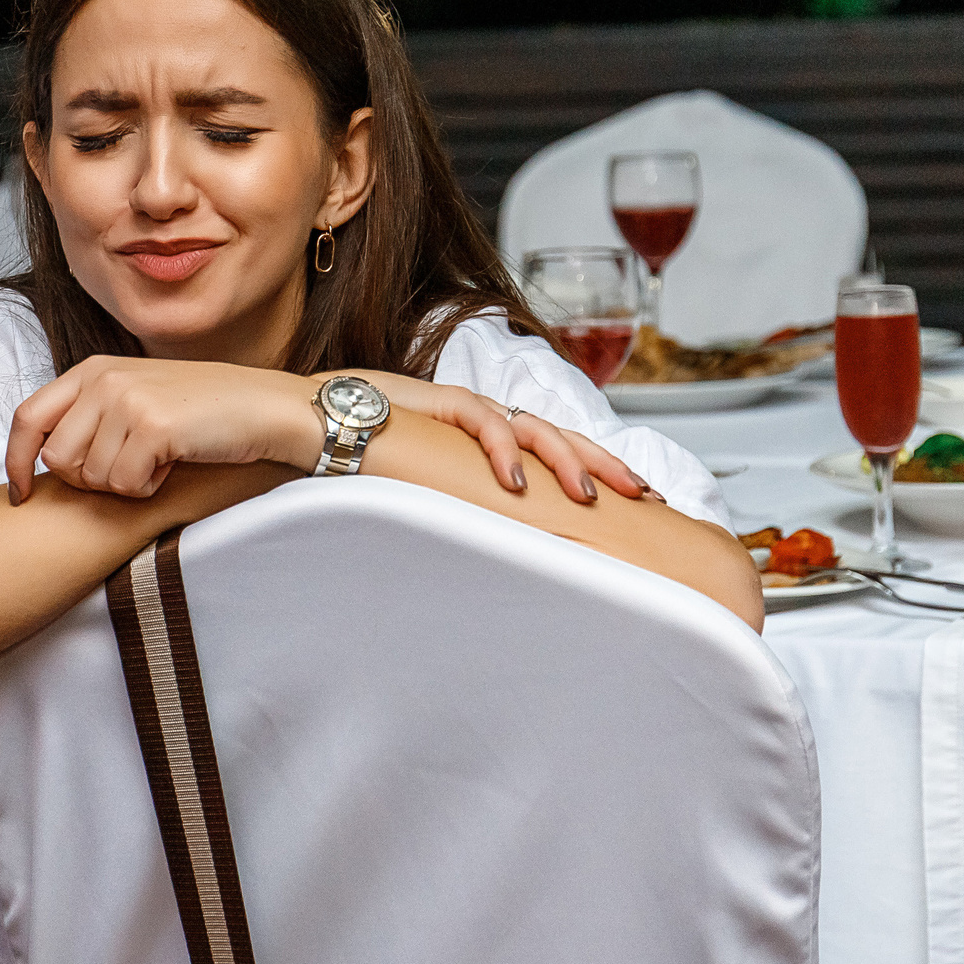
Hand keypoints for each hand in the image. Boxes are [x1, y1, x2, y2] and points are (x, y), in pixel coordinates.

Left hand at [4, 356, 315, 502]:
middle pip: (57, 459)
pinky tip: (174, 463)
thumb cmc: (204, 412)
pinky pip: (126, 485)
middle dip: (89, 481)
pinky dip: (149, 488)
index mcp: (91, 369)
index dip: (16, 461)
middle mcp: (102, 378)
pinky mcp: (153, 426)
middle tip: (131, 468)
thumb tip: (43, 461)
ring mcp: (127, 399)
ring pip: (91, 477)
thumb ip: (91, 417)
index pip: (26, 418)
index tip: (22, 493)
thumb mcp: (136, 398)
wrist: (266, 407)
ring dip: (124, 484)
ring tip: (158, 459)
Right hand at [332, 370, 649, 505]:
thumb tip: (506, 561)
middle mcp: (488, 419)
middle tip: (643, 495)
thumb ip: (471, 512)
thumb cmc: (369, 463)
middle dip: (605, 463)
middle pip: (562, 435)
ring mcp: (466, 408)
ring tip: (589, 494)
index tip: (637, 501)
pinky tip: (516, 482)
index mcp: (492, 438)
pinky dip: (503, 451)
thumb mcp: (436, 493)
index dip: (597, 471)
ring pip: (534, 425)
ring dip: (566, 460)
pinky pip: (482, 421)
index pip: (556, 450)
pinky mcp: (439, 401)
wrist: (320, 424)